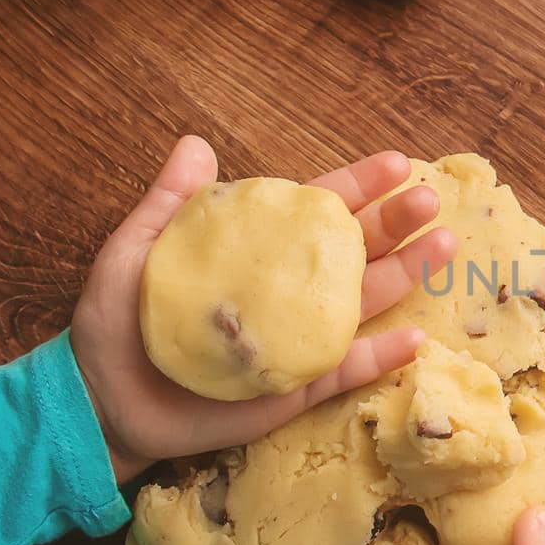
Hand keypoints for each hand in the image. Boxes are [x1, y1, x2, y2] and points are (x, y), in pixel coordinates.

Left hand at [70, 135, 456, 482]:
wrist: (101, 400)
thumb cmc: (115, 324)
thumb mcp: (135, 252)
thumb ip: (169, 202)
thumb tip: (196, 143)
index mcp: (258, 251)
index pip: (316, 210)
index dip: (356, 185)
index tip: (394, 162)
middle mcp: (290, 289)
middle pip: (355, 250)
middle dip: (395, 222)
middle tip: (428, 197)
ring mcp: (300, 337)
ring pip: (366, 302)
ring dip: (407, 275)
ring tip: (443, 245)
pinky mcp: (298, 387)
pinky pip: (347, 370)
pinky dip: (382, 357)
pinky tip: (416, 337)